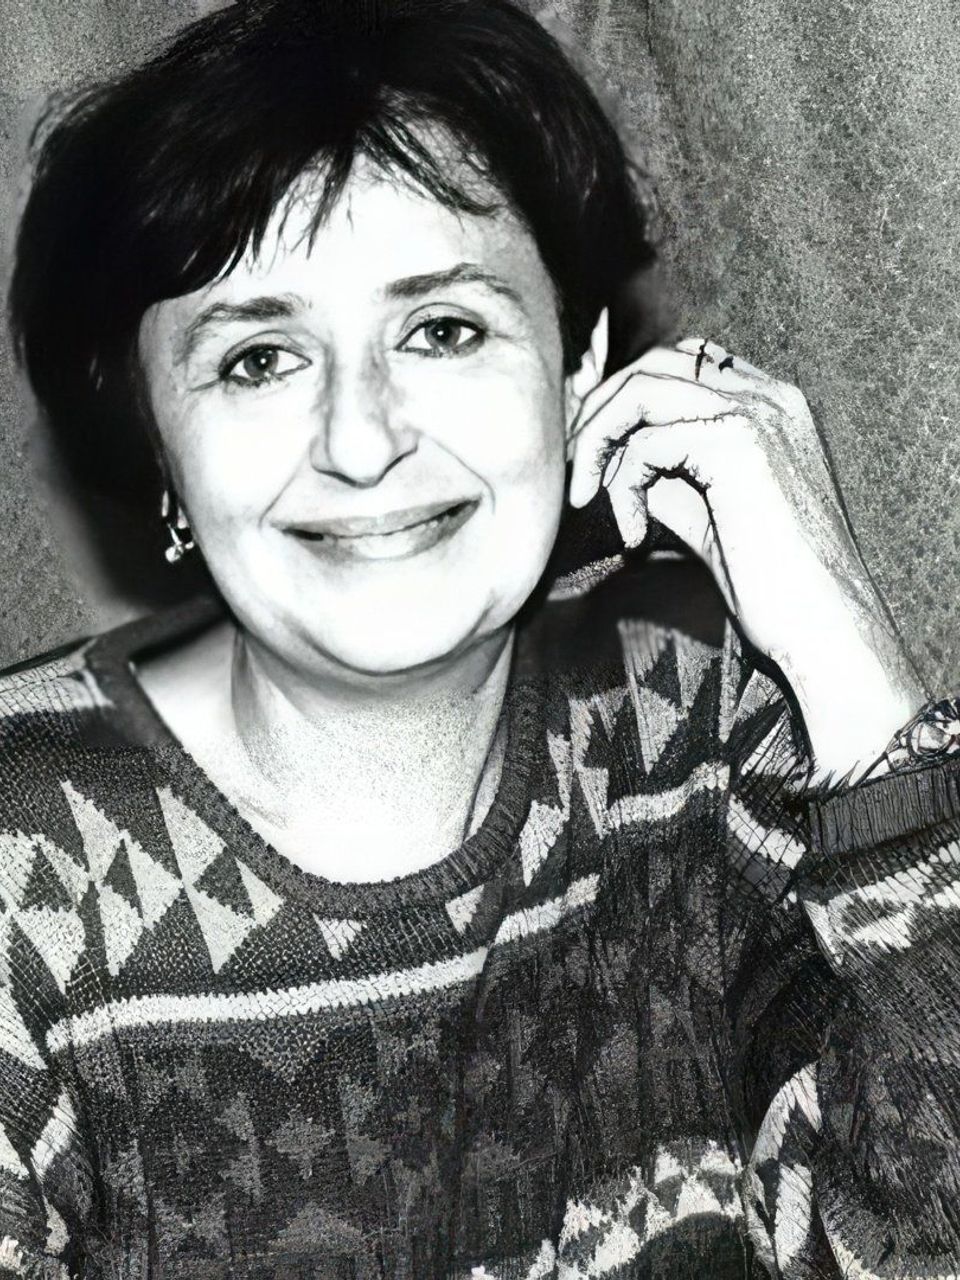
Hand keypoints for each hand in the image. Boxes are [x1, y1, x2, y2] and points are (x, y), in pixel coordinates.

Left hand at [568, 327, 925, 778]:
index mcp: (771, 405)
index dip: (623, 400)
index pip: (680, 363)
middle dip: (599, 414)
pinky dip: (622, 487)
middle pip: (653, 364)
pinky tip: (633, 536)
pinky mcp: (738, 441)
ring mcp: (758, 411)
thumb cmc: (771, 584)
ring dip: (597, 443)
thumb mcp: (706, 512)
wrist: (824, 627)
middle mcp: (770, 395)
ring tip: (587, 498)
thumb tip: (607, 456)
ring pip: (641, 390)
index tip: (592, 456)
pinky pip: (647, 442)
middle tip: (577, 475)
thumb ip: (665, 473)